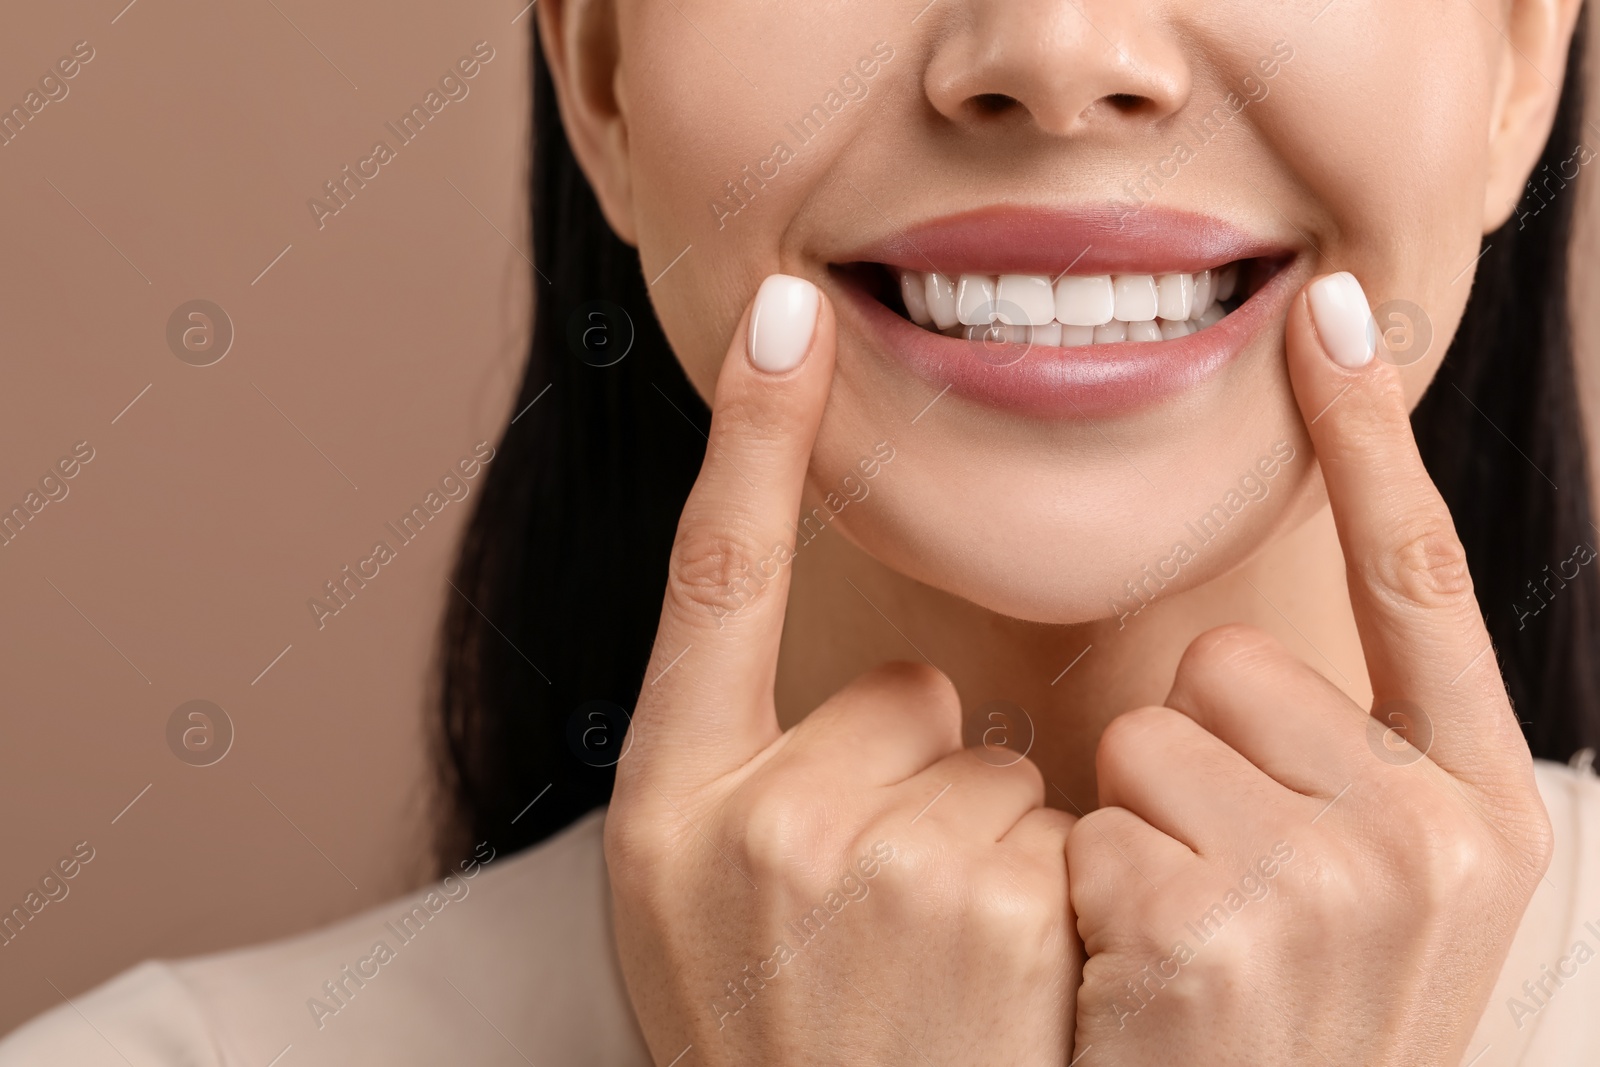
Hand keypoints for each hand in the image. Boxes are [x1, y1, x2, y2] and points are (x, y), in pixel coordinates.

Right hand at [607, 275, 1080, 1065]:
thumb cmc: (767, 1033)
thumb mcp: (692, 902)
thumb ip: (750, 765)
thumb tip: (893, 681)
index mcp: (667, 802)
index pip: (712, 574)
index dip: (749, 435)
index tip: (784, 311)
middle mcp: (754, 820)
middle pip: (904, 691)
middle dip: (914, 781)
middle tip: (882, 916)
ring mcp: (877, 871)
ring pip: (988, 761)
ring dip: (980, 844)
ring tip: (937, 969)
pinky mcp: (999, 916)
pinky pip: (1059, 828)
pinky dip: (1045, 890)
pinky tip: (999, 991)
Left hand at [1067, 272, 1553, 1064]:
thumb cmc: (1282, 1036)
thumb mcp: (1362, 903)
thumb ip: (1334, 765)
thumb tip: (1237, 652)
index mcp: (1478, 810)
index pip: (1419, 579)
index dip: (1372, 435)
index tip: (1332, 306)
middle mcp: (1436, 834)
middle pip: (1231, 662)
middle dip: (1192, 762)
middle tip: (1216, 896)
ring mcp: (1340, 877)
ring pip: (1147, 732)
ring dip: (1135, 830)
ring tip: (1178, 948)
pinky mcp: (1224, 919)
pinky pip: (1092, 818)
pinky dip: (1089, 891)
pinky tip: (1139, 985)